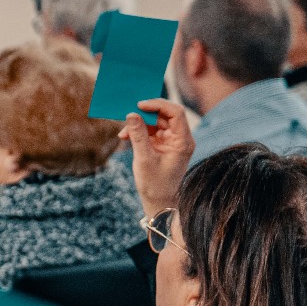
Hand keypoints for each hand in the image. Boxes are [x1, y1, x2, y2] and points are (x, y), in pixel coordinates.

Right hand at [119, 98, 194, 215]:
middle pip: (164, 115)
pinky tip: (125, 137)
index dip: (158, 105)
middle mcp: (180, 138)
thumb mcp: (144, 158)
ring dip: (138, 123)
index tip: (139, 105)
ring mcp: (171, 141)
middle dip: (145, 113)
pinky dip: (138, 131)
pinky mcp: (162, 144)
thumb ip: (137, 134)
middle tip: (127, 115)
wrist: (159, 201)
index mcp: (183, 141)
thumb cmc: (155, 183)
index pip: (175, 113)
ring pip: (155, 122)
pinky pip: (150, 130)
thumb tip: (130, 114)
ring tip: (124, 132)